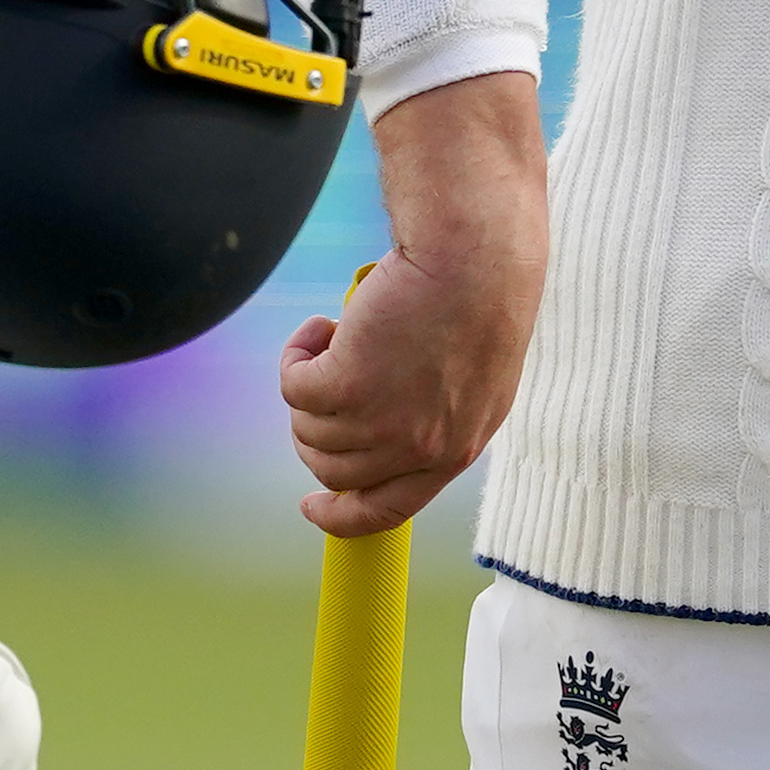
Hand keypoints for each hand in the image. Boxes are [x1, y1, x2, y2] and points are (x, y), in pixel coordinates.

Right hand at [280, 76, 545, 533]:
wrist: (475, 254)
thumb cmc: (478, 296)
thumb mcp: (471, 377)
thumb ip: (432, 416)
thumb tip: (370, 433)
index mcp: (457, 451)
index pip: (388, 511)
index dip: (342, 515)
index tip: (310, 506)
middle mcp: (420, 450)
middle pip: (333, 469)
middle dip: (314, 426)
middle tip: (324, 377)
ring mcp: (382, 425)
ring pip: (307, 426)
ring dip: (308, 381)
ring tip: (337, 335)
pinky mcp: (346, 387)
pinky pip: (292, 386)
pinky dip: (296, 354)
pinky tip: (324, 324)